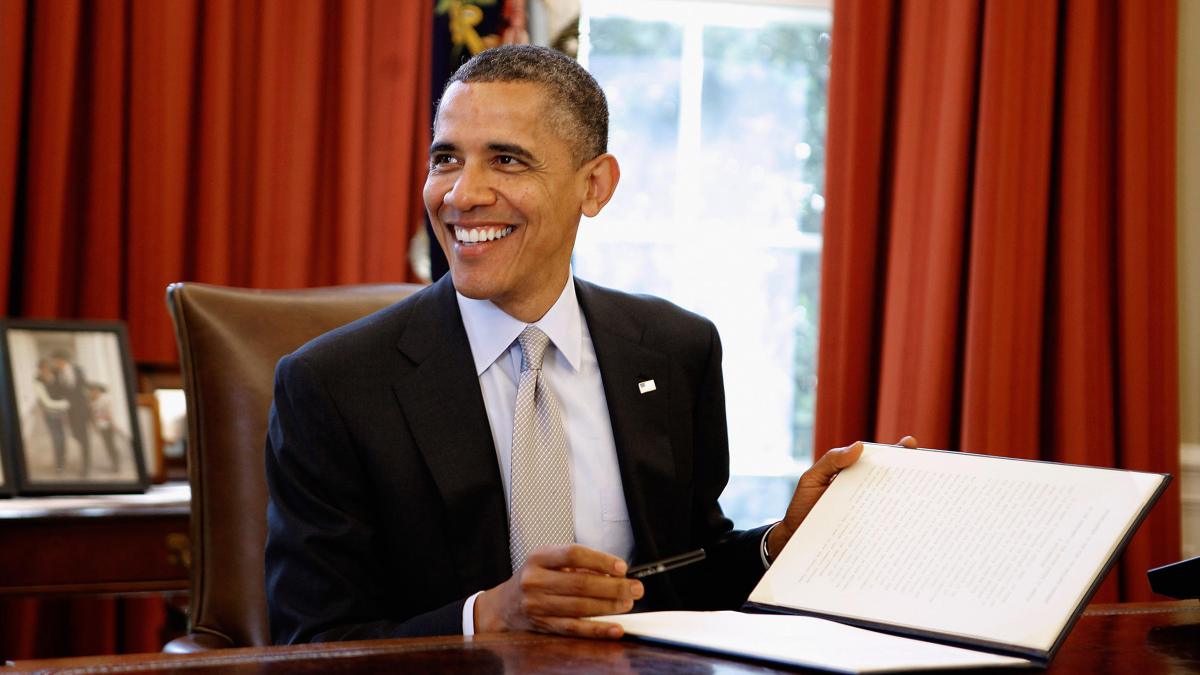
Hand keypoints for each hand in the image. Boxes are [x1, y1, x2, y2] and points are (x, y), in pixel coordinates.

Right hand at [474, 544, 641, 638]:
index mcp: (539, 558)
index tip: (621, 567)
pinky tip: (615, 627)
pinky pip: (575, 628)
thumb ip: (578, 564)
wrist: (505, 605)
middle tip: (635, 588)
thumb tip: (612, 572)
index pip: (573, 554)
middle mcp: (535, 581)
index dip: (601, 560)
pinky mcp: (544, 626)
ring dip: (610, 606)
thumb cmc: (534, 578)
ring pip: (580, 607)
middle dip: (614, 586)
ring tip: (628, 603)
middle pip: (581, 583)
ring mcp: (538, 605)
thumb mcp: (549, 561)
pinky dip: (597, 629)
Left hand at [767, 436, 917, 559]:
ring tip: (922, 493)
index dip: (895, 453)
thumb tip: (859, 446)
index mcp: (853, 477)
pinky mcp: (869, 534)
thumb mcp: (812, 479)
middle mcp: (865, 494)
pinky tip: (910, 523)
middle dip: (910, 473)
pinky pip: (885, 527)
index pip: (877, 462)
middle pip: (891, 481)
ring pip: (893, 505)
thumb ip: (832, 461)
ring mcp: (869, 514)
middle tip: (922, 467)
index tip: (910, 445)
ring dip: (909, 501)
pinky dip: (898, 525)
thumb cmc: (802, 507)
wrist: (793, 540)